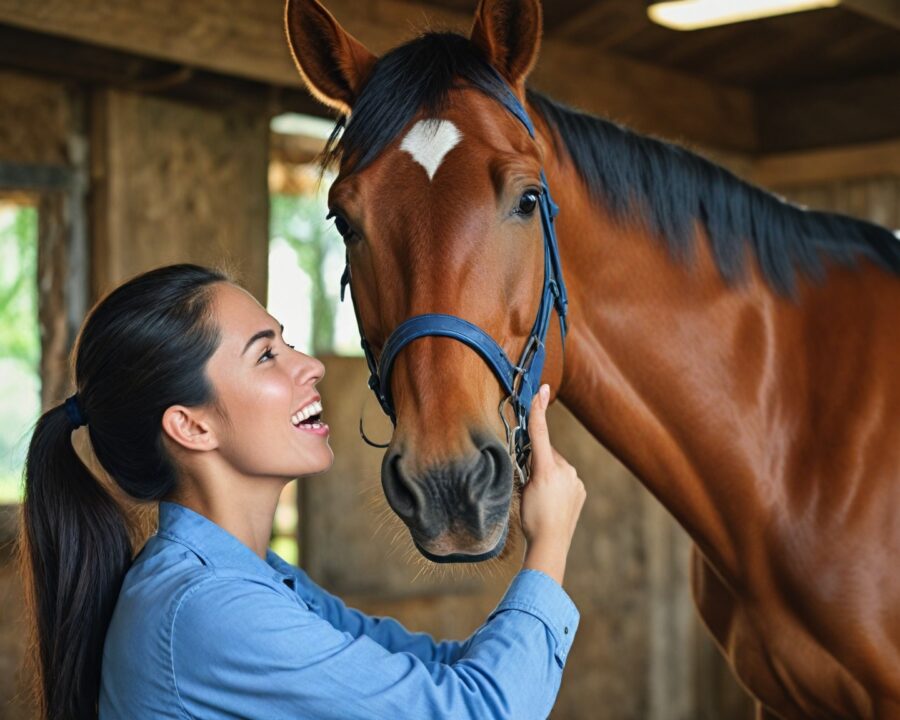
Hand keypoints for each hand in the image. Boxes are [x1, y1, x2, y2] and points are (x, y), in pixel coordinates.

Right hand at [520, 384, 585, 585]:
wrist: (551, 544)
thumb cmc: (532, 517)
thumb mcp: (523, 488)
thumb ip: (530, 466)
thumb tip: (535, 454)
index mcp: (548, 468)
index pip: (540, 433)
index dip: (539, 410)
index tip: (543, 389)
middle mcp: (566, 470)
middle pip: (547, 454)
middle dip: (537, 462)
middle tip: (530, 484)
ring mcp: (576, 481)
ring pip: (556, 468)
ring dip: (548, 475)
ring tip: (541, 499)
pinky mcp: (581, 491)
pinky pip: (566, 480)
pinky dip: (558, 486)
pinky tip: (552, 503)